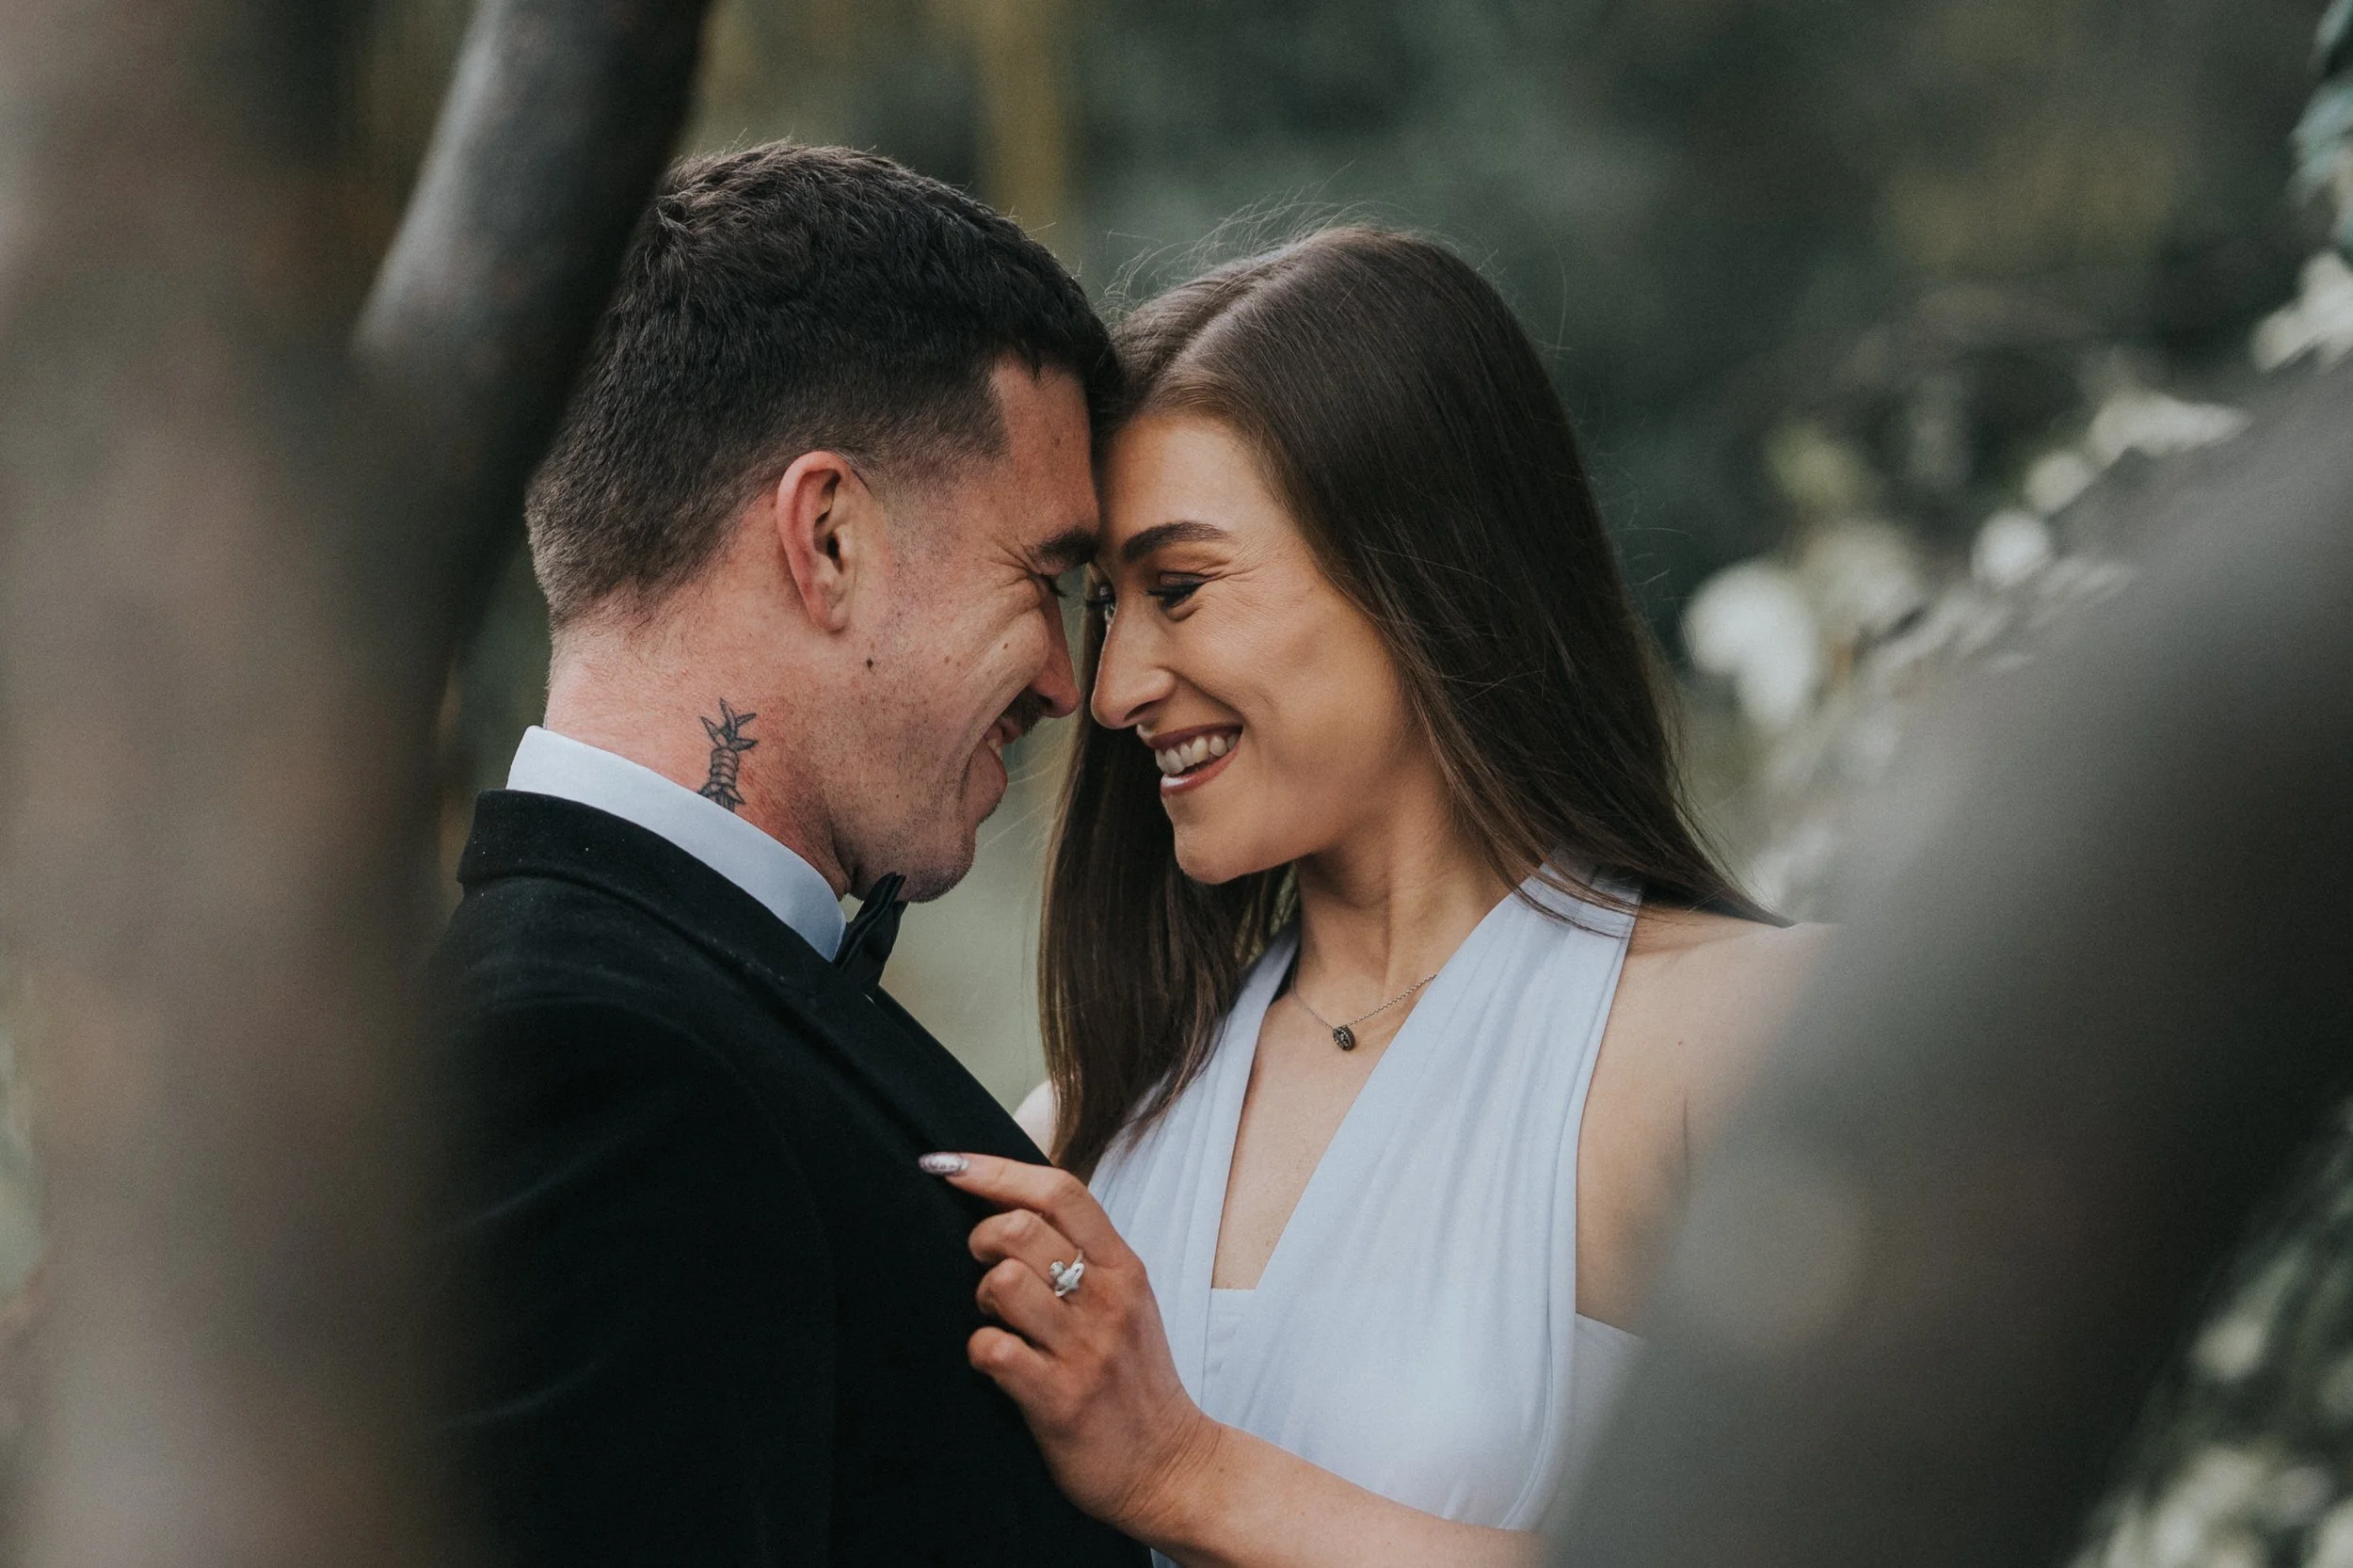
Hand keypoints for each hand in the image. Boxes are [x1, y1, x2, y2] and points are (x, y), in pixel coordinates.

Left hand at [925, 1152, 1225, 1541]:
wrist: (1172, 1468)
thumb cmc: (1135, 1380)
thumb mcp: (1127, 1301)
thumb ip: (1083, 1254)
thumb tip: (1012, 1204)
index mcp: (1123, 1267)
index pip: (1060, 1191)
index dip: (995, 1170)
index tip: (948, 1166)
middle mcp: (1107, 1300)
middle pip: (1019, 1228)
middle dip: (982, 1240)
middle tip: (984, 1268)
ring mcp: (1085, 1350)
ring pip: (1003, 1282)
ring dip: (982, 1297)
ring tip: (997, 1318)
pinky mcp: (1060, 1400)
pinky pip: (992, 1349)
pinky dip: (981, 1350)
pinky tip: (996, 1361)